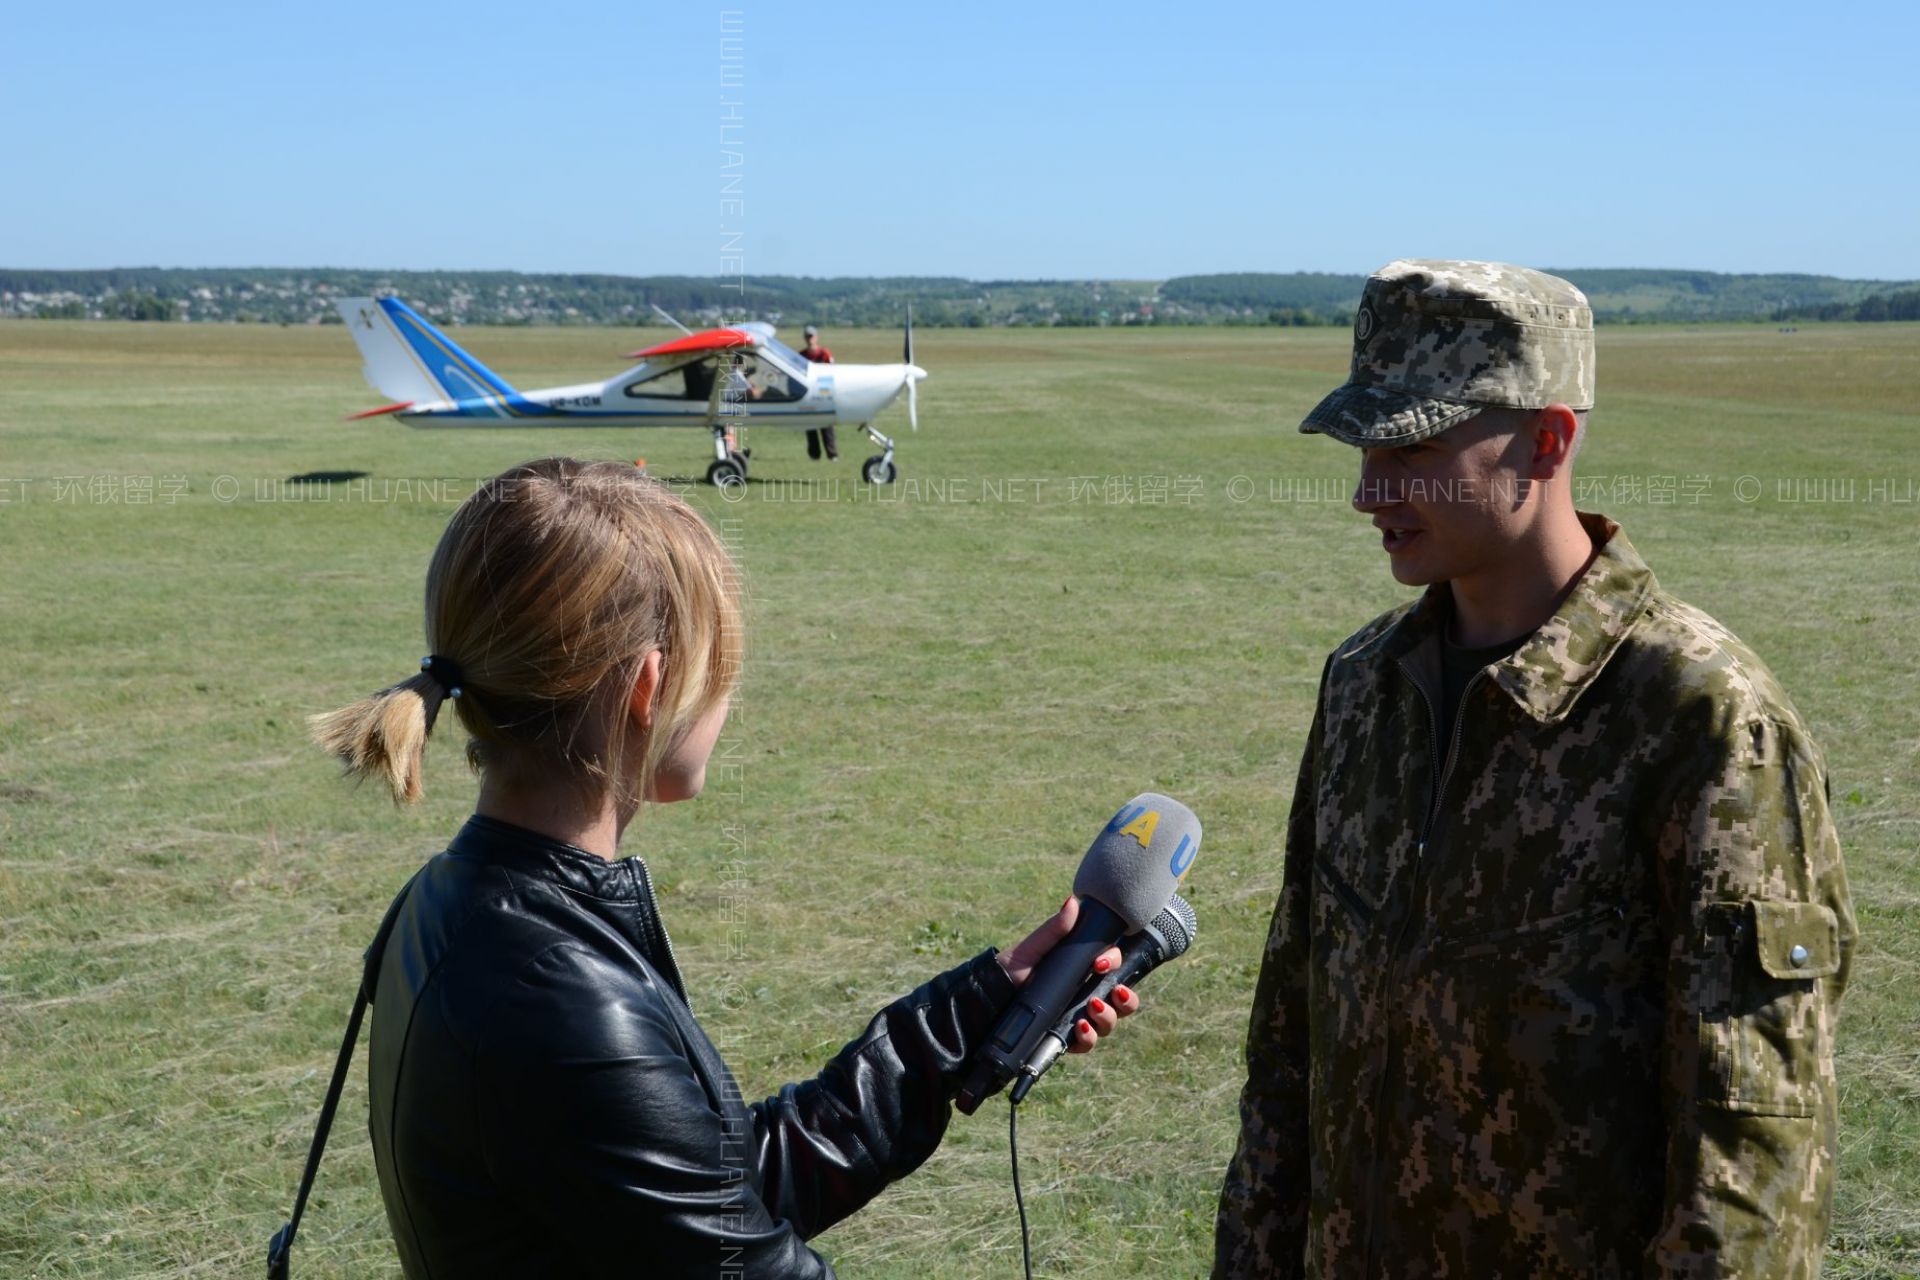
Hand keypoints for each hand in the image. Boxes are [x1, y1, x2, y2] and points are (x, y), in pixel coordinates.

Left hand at [996, 896, 1141, 1053]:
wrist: (986, 1000)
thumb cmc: (1009, 970)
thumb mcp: (1033, 949)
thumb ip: (1054, 929)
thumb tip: (1073, 902)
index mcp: (1081, 970)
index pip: (1112, 967)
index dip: (1114, 963)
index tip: (1100, 963)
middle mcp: (1084, 994)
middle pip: (1121, 1000)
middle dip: (1126, 999)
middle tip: (1115, 992)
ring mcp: (1076, 1017)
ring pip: (1109, 1022)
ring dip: (1108, 1017)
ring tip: (1092, 1008)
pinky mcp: (1064, 1038)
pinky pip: (1086, 1043)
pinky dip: (1088, 1037)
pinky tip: (1079, 1027)